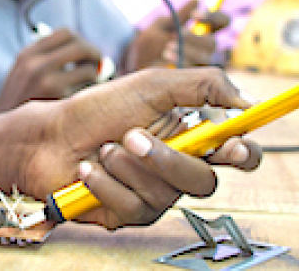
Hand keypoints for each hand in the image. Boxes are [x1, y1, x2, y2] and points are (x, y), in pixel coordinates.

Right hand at [0, 28, 102, 113]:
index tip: (85, 52)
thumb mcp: (24, 72)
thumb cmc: (21, 100)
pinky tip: (83, 98)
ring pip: (88, 68)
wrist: (7, 133)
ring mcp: (47, 81)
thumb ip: (46, 56)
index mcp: (28, 54)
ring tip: (90, 84)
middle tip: (98, 64)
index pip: (66, 33)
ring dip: (95, 75)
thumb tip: (85, 48)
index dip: (81, 40)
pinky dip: (90, 92)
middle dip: (94, 54)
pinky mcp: (59, 99)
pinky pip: (87, 89)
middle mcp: (36, 64)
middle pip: (80, 46)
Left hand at [19, 67, 260, 228]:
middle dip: (167, 159)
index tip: (232, 146)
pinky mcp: (129, 215)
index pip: (238, 154)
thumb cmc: (98, 109)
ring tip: (103, 148)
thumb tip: (247, 102)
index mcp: (191, 136)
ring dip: (127, 166)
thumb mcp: (152, 84)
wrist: (50, 135)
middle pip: (203, 182)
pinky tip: (89, 169)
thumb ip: (203, 85)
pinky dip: (106, 183)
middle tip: (132, 136)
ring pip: (165, 195)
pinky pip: (133, 207)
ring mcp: (155, 195)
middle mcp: (177, 169)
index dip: (245, 154)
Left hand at [124, 0, 229, 70]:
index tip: (194, 15)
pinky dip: (181, 64)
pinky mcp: (192, 79)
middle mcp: (204, 48)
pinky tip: (166, 60)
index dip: (214, 17)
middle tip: (177, 35)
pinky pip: (194, 73)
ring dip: (186, 52)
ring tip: (166, 49)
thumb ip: (179, 16)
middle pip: (213, 43)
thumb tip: (196, 0)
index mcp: (202, 31)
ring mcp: (199, 65)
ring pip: (205, 59)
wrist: (133, 64)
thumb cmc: (149, 42)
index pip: (222, 22)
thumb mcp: (161, 25)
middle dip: (194, 38)